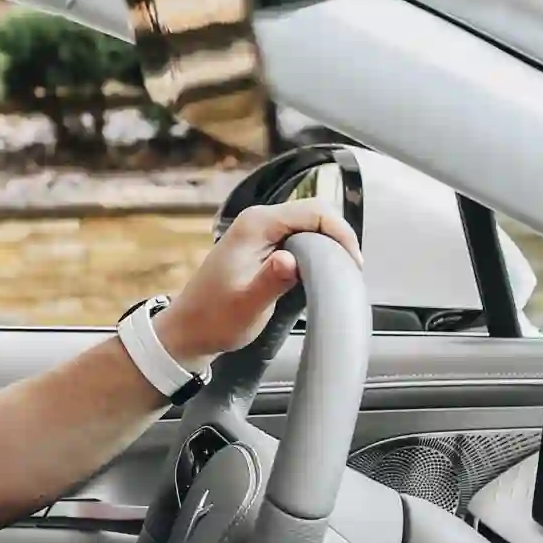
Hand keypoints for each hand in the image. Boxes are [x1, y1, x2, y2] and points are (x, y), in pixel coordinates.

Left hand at [155, 197, 363, 369]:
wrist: (189, 330)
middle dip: (338, 237)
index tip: (353, 264)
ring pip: (309, 223)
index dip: (340, 234)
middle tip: (351, 270)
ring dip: (328, 243)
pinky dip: (316, 249)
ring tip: (340, 272)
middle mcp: (258, 219)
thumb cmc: (216, 320)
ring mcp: (259, 230)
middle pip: (315, 212)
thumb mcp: (247, 305)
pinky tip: (321, 271)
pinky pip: (298, 235)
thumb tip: (292, 261)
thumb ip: (271, 280)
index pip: (314, 211)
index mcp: (256, 224)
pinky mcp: (262, 243)